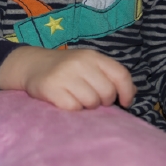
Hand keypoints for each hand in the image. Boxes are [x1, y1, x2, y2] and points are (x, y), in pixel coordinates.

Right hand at [0, 46, 136, 110]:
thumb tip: (133, 92)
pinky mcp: (50, 88)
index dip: (127, 91)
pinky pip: (73, 107)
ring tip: (77, 99)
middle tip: (91, 98)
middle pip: (107, 92)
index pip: (120, 74)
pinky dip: (72, 108)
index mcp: (92, 56)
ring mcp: (64, 75)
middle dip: (102, 101)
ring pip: (91, 102)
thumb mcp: (89, 65)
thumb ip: (110, 75)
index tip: (124, 102)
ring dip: (87, 106)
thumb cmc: (67, 68)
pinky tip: (65, 101)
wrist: (32, 65)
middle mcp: (79, 63)